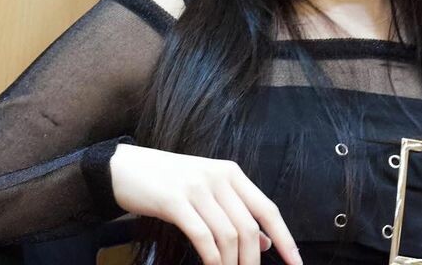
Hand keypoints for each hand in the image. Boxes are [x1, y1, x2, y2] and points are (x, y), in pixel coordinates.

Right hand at [110, 142, 301, 264]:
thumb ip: (236, 213)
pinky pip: (202, 236)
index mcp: (232, 173)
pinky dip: (212, 259)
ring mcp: (197, 187)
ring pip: (228, 235)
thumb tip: (266, 243)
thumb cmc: (169, 182)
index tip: (296, 263)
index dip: (285, 238)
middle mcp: (219, 177)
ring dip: (232, 264)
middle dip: (252, 261)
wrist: (125, 167)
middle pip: (249, 227)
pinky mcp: (175, 201)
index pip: (268, 208)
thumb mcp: (207, 192)